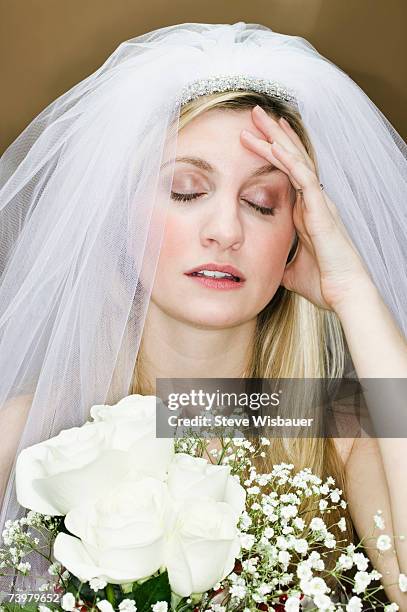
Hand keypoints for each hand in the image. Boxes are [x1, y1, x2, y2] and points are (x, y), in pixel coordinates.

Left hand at [240, 105, 372, 311]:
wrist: (343, 293)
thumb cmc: (322, 283)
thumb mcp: (289, 269)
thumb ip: (277, 259)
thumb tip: (262, 265)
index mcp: (305, 212)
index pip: (287, 173)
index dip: (274, 153)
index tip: (258, 136)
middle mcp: (313, 201)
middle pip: (292, 159)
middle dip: (273, 135)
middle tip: (255, 114)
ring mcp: (318, 202)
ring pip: (296, 160)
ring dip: (276, 138)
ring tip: (257, 118)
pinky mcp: (320, 208)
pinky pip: (302, 176)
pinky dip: (287, 159)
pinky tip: (273, 143)